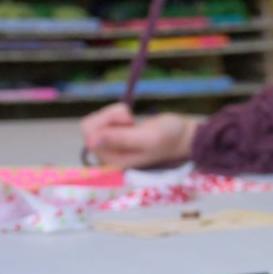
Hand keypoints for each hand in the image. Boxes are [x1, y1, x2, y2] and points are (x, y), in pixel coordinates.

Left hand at [78, 103, 194, 169]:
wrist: (183, 136)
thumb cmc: (170, 138)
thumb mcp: (148, 138)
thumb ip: (121, 139)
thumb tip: (91, 141)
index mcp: (112, 160)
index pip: (90, 135)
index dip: (106, 122)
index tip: (129, 122)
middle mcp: (107, 153)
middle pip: (89, 126)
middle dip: (109, 116)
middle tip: (130, 119)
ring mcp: (110, 144)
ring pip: (95, 120)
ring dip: (114, 113)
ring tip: (132, 121)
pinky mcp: (114, 135)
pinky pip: (103, 118)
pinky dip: (116, 113)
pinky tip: (131, 122)